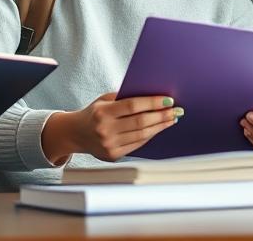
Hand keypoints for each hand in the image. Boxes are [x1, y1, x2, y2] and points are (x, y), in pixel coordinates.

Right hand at [42, 93, 181, 163]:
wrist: (75, 133)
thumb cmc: (94, 113)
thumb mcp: (104, 100)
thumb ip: (124, 98)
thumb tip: (153, 96)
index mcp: (103, 112)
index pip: (133, 106)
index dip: (153, 103)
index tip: (169, 100)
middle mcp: (105, 130)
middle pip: (141, 122)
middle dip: (162, 116)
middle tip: (176, 111)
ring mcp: (109, 145)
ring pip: (142, 135)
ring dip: (160, 127)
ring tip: (172, 119)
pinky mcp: (113, 155)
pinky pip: (137, 145)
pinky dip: (150, 136)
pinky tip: (158, 129)